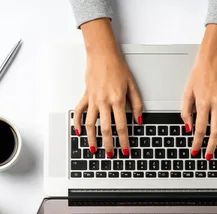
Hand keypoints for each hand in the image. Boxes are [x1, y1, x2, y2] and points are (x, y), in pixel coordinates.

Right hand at [73, 19, 142, 158]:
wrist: (102, 54)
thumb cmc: (117, 68)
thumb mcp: (132, 85)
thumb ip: (137, 104)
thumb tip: (139, 121)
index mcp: (117, 100)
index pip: (122, 126)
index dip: (124, 141)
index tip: (125, 150)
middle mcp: (104, 102)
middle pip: (105, 129)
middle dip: (108, 144)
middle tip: (111, 154)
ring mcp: (93, 100)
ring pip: (90, 124)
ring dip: (92, 138)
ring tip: (94, 149)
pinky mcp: (85, 96)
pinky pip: (78, 112)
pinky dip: (77, 123)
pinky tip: (78, 132)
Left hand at [181, 24, 216, 159]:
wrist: (214, 59)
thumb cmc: (200, 74)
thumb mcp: (187, 92)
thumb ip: (186, 112)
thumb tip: (189, 128)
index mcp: (204, 102)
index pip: (200, 128)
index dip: (197, 142)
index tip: (195, 151)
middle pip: (216, 131)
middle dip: (211, 146)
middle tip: (208, 156)